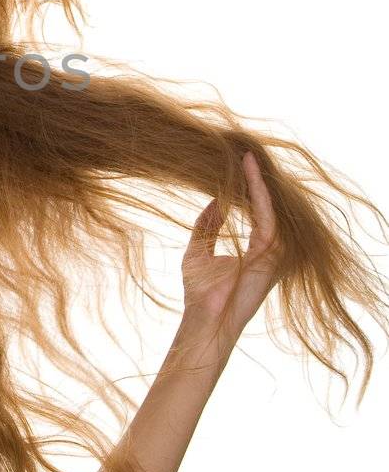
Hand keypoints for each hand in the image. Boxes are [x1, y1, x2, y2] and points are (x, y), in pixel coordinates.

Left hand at [180, 151, 283, 343]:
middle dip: (256, 181)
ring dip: (258, 183)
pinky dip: (259, 194)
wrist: (204, 316)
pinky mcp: (271, 253)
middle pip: (266, 208)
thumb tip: (214, 202)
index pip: (255, 212)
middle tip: (244, 154)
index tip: (237, 166)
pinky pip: (267, 216)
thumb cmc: (200, 292)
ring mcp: (274, 252)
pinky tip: (249, 175)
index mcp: (256, 250)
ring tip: (247, 158)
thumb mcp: (198, 251)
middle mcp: (270, 250)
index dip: (247, 189)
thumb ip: (206, 227)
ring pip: (269, 208)